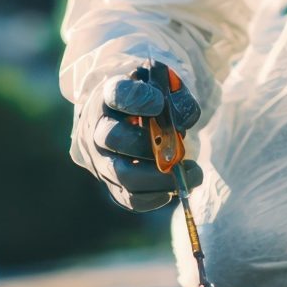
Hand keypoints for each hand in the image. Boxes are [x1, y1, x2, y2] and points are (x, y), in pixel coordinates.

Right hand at [70, 66, 203, 211]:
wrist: (117, 122)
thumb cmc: (144, 102)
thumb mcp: (160, 87)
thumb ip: (176, 96)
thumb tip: (184, 121)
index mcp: (109, 95)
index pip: (117, 94)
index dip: (139, 100)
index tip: (160, 103)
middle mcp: (96, 128)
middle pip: (114, 138)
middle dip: (151, 147)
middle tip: (179, 151)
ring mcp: (99, 159)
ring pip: (122, 175)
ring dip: (160, 178)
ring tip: (189, 174)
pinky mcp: (109, 184)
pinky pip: (129, 199)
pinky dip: (155, 197)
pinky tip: (173, 188)